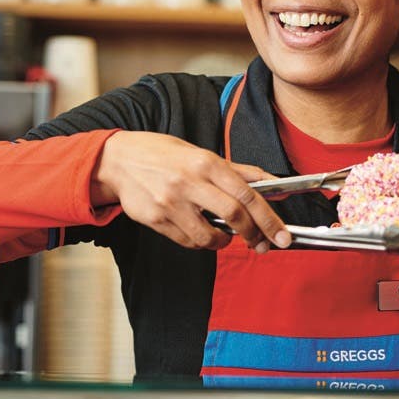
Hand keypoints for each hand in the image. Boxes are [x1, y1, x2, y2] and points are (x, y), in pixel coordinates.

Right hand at [93, 131, 291, 252]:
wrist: (118, 160)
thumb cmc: (162, 155)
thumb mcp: (201, 154)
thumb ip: (238, 171)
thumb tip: (272, 183)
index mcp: (205, 163)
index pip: (246, 194)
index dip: (268, 218)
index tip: (281, 235)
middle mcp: (189, 182)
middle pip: (234, 215)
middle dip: (255, 234)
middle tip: (263, 244)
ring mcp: (171, 203)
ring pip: (209, 237)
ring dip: (224, 242)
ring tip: (227, 237)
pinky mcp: (156, 220)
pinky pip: (187, 241)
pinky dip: (201, 243)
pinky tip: (201, 233)